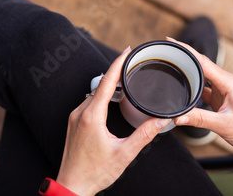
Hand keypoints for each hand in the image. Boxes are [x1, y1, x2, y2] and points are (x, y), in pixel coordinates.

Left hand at [56, 47, 170, 195]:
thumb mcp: (124, 154)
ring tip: (125, 80)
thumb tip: (160, 121)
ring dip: (108, 85)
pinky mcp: (73, 123)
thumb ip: (144, 135)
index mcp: (92, 116)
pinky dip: (101, 95)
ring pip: (93, 93)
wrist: (72, 186)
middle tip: (131, 64)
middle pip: (100, 84)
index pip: (107, 81)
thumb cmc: (95, 172)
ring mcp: (75, 117)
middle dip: (116, 72)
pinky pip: (88, 102)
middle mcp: (80, 112)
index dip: (118, 64)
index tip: (127, 51)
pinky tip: (111, 99)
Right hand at [167, 37, 232, 170]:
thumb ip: (198, 119)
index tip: (171, 40)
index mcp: (230, 83)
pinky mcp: (224, 99)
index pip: (203, 62)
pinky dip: (194, 88)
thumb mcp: (223, 126)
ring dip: (189, 73)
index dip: (186, 50)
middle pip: (201, 65)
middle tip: (166, 54)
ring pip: (203, 77)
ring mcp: (226, 90)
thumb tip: (177, 117)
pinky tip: (185, 90)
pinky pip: (206, 89)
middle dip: (184, 58)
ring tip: (171, 69)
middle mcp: (228, 82)